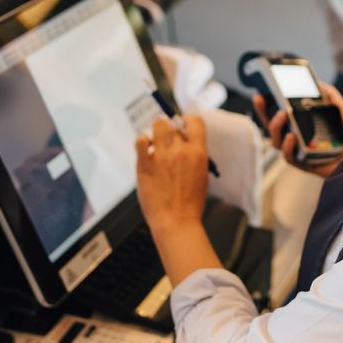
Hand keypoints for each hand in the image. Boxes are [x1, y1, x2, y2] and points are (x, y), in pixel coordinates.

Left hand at [135, 116, 209, 233]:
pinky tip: (146, 151)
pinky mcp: (145, 163)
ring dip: (156, 132)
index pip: (195, 122)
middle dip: (170, 130)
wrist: (176, 221)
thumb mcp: (201, 175)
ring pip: (157, 126)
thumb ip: (194, 156)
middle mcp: (180, 150)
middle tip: (167, 139)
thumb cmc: (190, 203)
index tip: (183, 124)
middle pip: (173, 124)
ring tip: (156, 144)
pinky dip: (143, 142)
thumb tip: (185, 144)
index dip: (188, 120)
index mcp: (198, 153)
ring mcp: (161, 156)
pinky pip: (141, 140)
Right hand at [254, 82, 342, 177]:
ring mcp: (302, 152)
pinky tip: (292, 137)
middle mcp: (300, 139)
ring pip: (277, 142)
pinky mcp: (307, 165)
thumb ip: (331, 97)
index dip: (267, 105)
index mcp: (305, 125)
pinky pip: (290, 158)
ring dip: (276, 127)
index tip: (261, 91)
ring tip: (282, 114)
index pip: (281, 114)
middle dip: (263, 113)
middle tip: (261, 99)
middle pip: (273, 127)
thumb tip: (318, 82)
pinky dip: (287, 147)